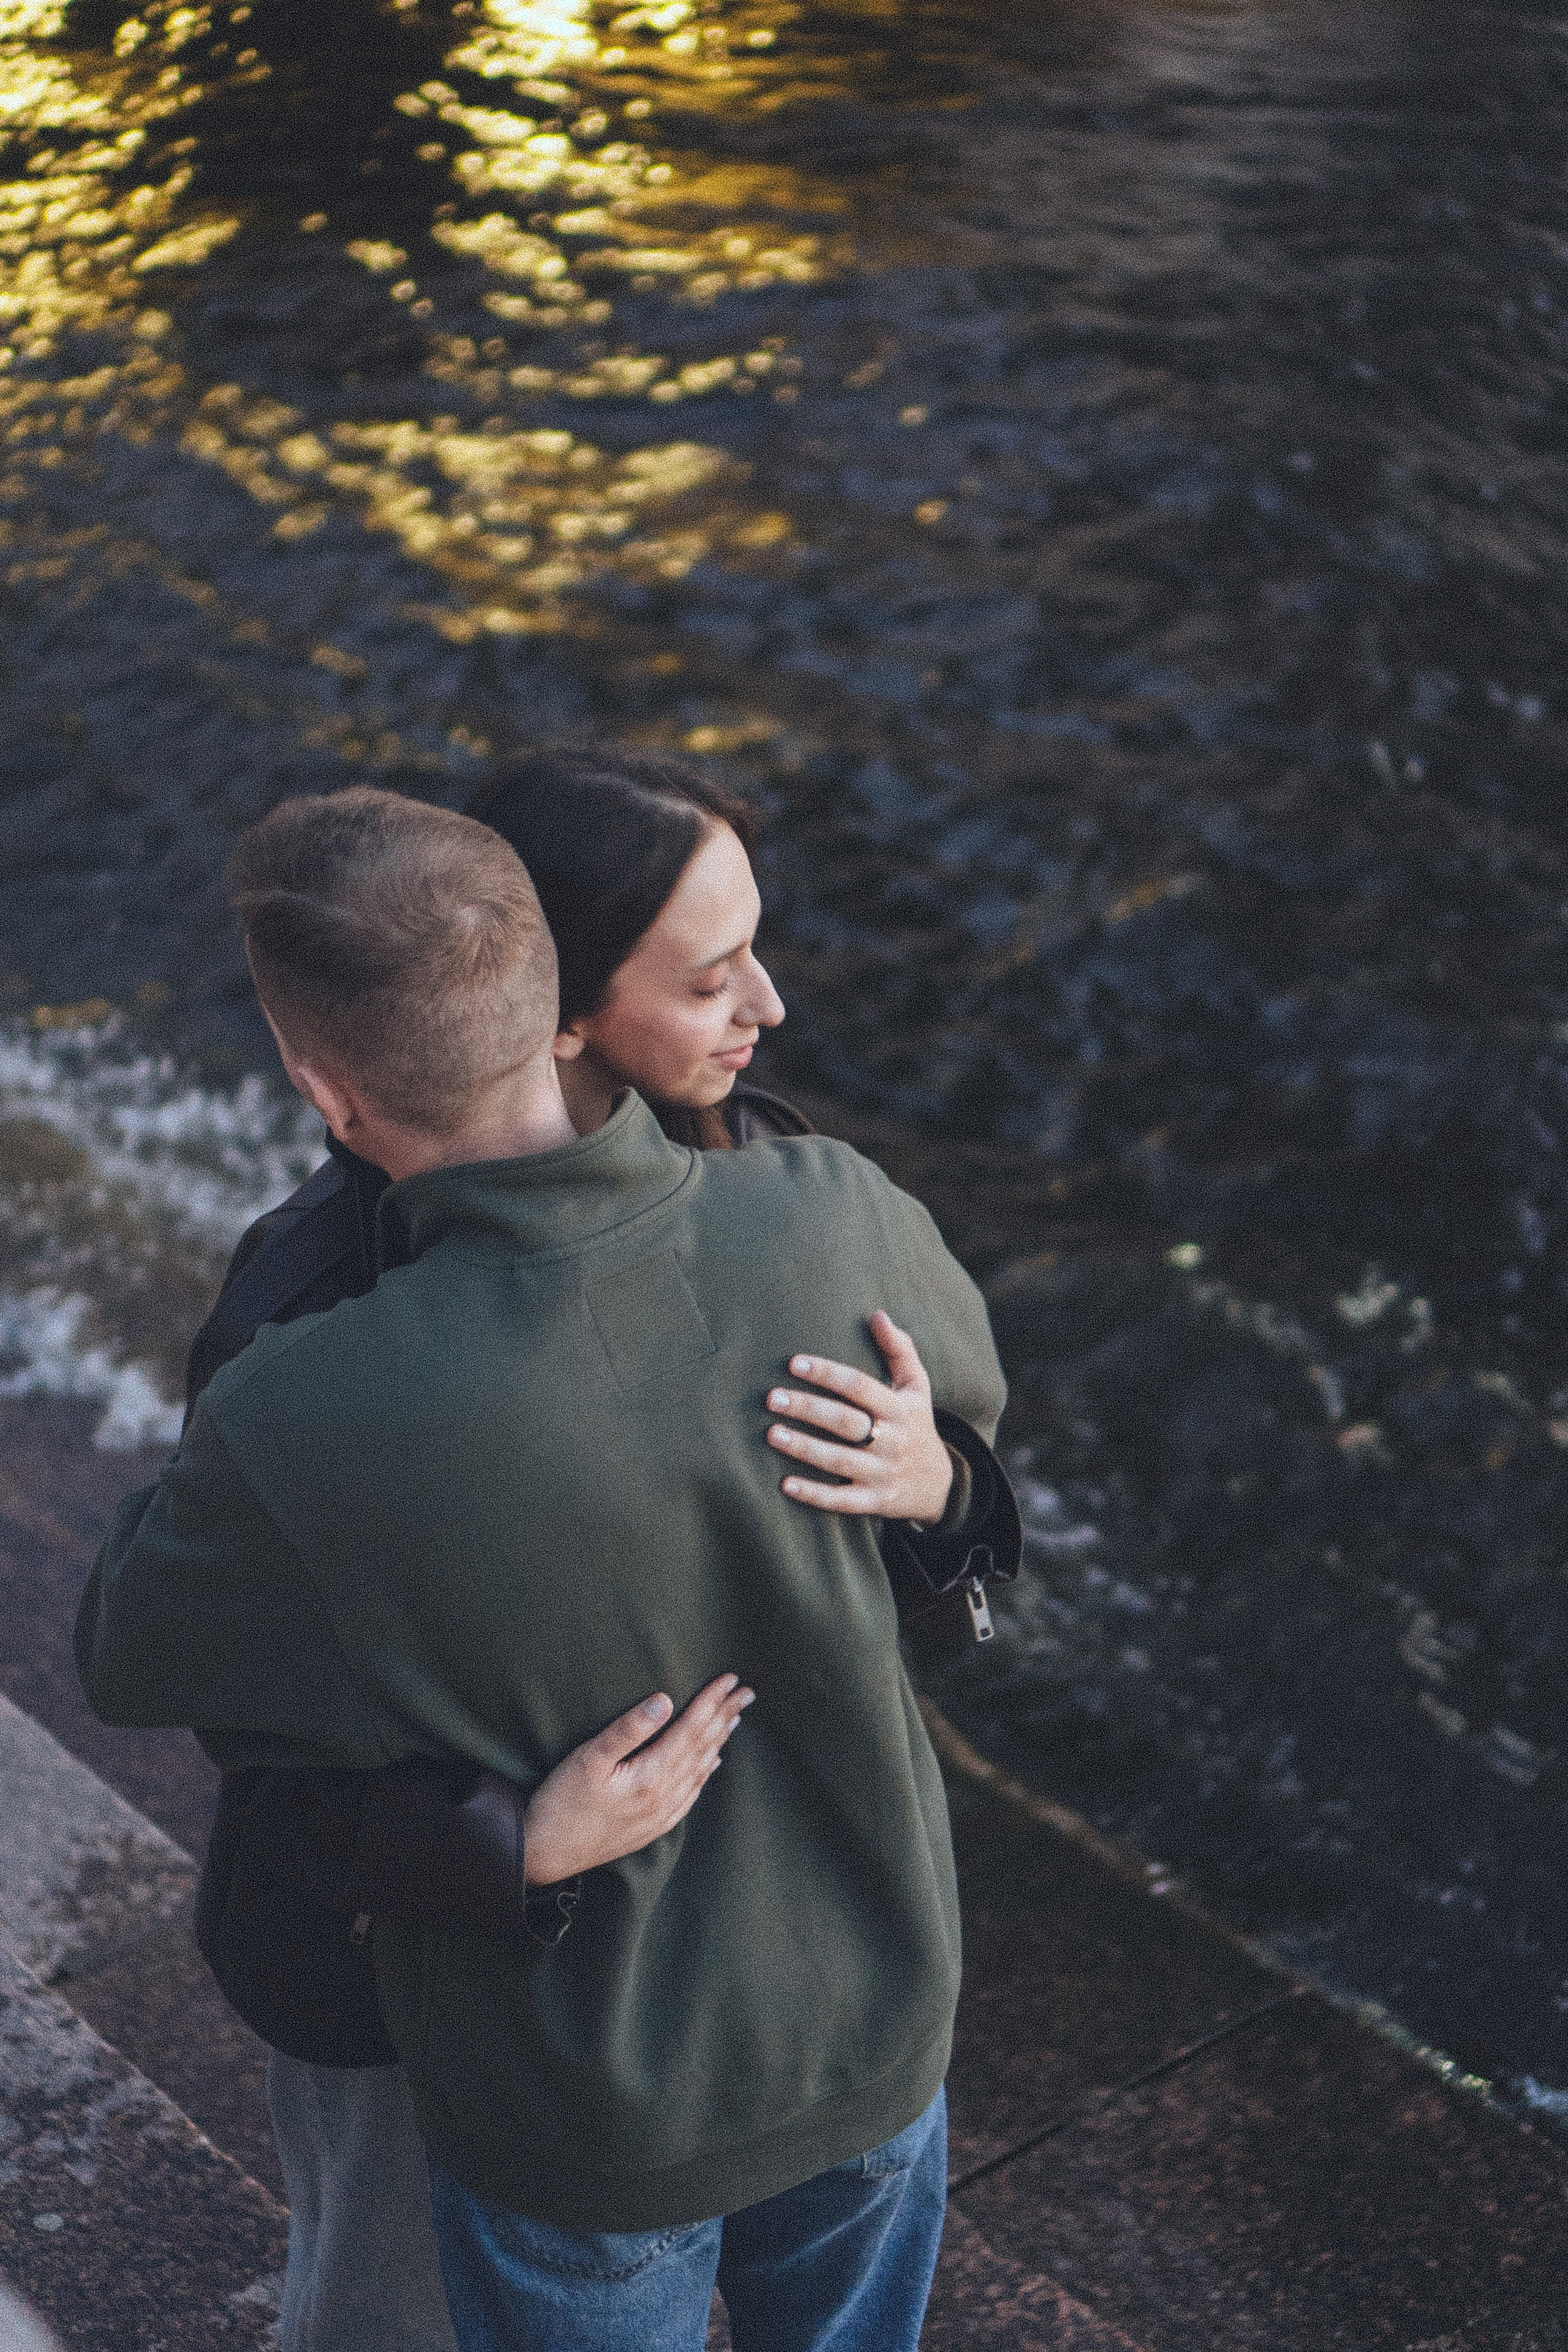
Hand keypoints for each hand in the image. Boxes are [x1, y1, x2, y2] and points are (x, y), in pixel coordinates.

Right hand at [522, 1674, 753, 1886]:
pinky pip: (690, 1795)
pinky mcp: (652, 1827)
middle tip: (747, 1692)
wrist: (544, 1855)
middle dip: (725, 1717)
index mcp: (651, 1777)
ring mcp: (661, 1815)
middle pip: (703, 1748)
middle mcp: (664, 1798)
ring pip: (700, 1771)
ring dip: (719, 1741)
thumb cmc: (561, 1802)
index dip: (711, 1702)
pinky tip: (712, 1762)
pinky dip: (704, 1773)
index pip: (691, 1729)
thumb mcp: (588, 1758)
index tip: (730, 1678)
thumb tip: (665, 1700)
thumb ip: (628, 1729)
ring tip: (735, 1718)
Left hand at [766, 1309, 955, 1525]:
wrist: (938, 1485)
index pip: (860, 1387)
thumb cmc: (916, 1424)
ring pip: (839, 1461)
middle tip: (772, 1397)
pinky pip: (842, 1501)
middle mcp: (892, 1441)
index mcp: (899, 1408)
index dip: (828, 1373)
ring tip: (772, 1434)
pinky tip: (784, 1484)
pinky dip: (814, 1494)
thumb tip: (878, 1315)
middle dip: (808, 1408)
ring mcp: (882, 1473)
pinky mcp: (874, 1502)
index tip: (794, 1362)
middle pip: (846, 1422)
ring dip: (804, 1448)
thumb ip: (899, 1350)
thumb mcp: (917, 1386)